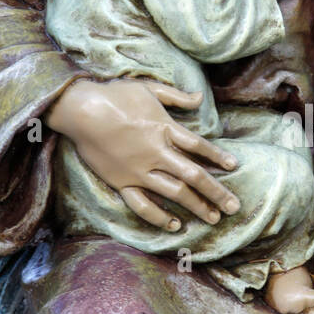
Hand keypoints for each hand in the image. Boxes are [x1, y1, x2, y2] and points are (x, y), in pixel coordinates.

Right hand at [46, 77, 240, 230]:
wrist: (80, 110)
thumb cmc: (114, 95)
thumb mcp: (148, 88)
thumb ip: (176, 96)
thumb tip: (199, 97)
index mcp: (165, 128)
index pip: (199, 146)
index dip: (218, 157)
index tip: (234, 167)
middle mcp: (156, 153)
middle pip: (194, 176)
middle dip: (216, 193)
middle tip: (234, 207)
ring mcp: (139, 171)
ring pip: (174, 193)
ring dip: (196, 207)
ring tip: (213, 218)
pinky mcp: (122, 182)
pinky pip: (143, 205)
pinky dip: (158, 217)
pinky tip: (174, 226)